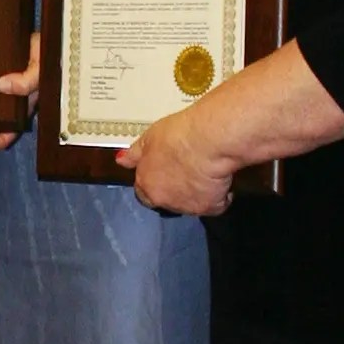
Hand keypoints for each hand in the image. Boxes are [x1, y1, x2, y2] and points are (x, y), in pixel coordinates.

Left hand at [117, 110, 233, 215]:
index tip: (165, 173)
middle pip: (168, 199)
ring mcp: (187, 206)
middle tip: (188, 170)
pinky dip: (221, 195)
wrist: (206, 142)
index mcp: (146, 183)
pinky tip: (222, 179)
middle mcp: (164, 199)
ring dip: (197, 192)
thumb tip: (121, 160)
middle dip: (176, 189)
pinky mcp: (210, 207)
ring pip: (191, 204)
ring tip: (205, 170)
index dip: (155, 182)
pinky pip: (217, 205)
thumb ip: (135, 153)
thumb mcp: (149, 138)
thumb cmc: (178, 135)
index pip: (144, 192)